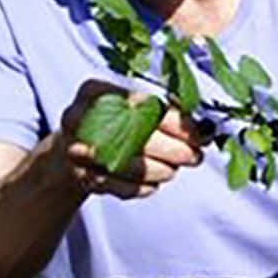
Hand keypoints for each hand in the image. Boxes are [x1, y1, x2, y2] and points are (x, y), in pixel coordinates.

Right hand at [59, 80, 202, 199]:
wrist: (70, 155)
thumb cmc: (113, 126)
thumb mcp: (135, 111)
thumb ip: (168, 116)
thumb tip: (207, 131)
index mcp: (95, 90)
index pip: (142, 105)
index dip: (175, 122)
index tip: (200, 135)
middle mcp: (78, 116)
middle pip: (135, 134)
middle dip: (172, 149)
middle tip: (195, 156)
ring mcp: (74, 147)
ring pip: (127, 163)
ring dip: (159, 170)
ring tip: (173, 171)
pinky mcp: (78, 176)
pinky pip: (118, 186)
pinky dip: (141, 187)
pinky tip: (154, 184)